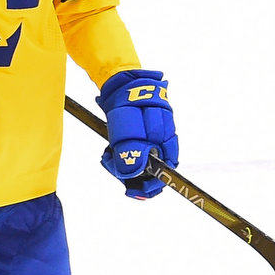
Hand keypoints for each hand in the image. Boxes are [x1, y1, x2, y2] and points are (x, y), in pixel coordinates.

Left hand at [96, 69, 176, 199]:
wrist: (121, 83)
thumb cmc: (128, 105)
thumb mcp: (128, 133)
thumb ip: (132, 155)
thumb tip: (132, 175)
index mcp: (166, 143)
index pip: (166, 173)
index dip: (150, 186)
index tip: (133, 190)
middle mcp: (163, 142)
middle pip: (152, 171)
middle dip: (131, 175)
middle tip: (113, 165)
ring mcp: (152, 138)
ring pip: (140, 163)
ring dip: (123, 164)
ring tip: (108, 154)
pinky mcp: (141, 135)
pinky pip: (133, 152)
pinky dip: (120, 155)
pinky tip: (109, 149)